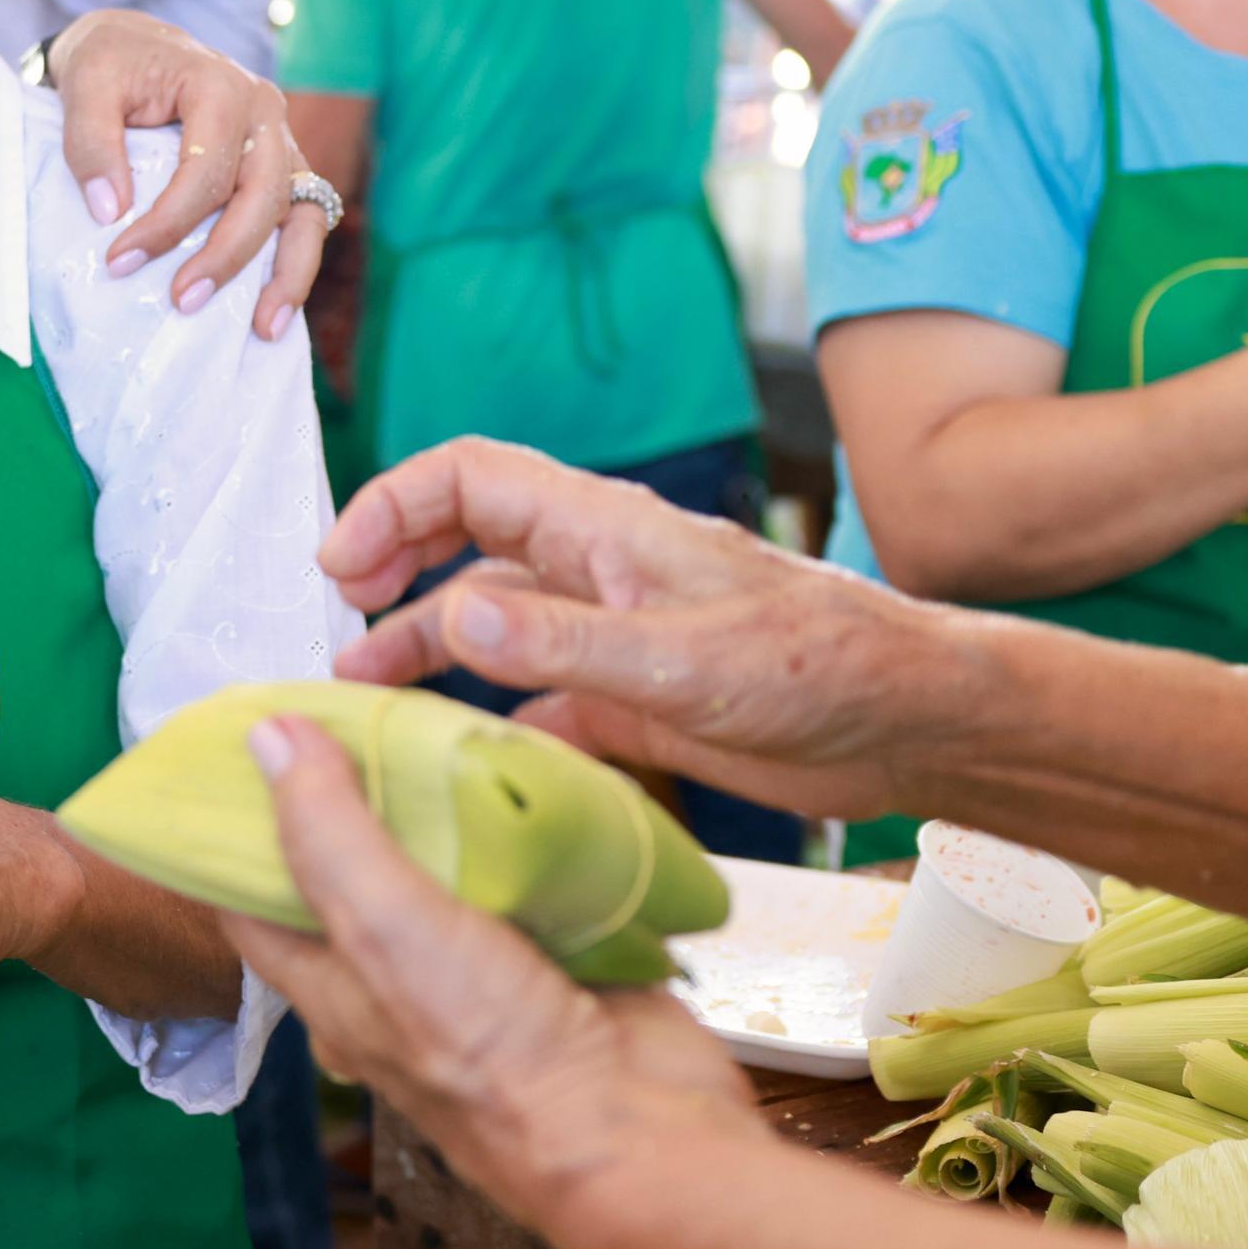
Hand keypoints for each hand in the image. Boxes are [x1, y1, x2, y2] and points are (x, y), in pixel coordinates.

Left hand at [42, 9, 322, 339]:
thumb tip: (110, 211)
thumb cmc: (112, 64)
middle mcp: (264, 111)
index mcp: (220, 84)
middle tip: (183, 301)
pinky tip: (274, 313)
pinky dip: (296, 264)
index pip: (206, 168)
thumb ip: (90, 143)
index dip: (166, 223)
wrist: (136, 46)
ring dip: (287, 273)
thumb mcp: (84, 86)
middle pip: (263, 195)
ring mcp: (281, 140)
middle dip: (226, 255)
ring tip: (263, 329)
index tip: (119, 261)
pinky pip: (307, 218)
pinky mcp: (283, 166)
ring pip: (304, 211)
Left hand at [222, 716, 746, 1231]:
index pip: (252, 894)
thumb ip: (326, 836)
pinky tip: (529, 759)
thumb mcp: (387, 931)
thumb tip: (264, 738)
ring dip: (445, 794)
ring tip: (438, 709)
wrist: (641, 1132)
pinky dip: (528, 818)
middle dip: (352, 784)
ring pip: (448, 858)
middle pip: (356, 862)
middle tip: (354, 698)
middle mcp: (399, 971)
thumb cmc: (495, 1058)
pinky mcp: (557, 947)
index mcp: (334, 982)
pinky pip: (532, 866)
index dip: (234, 819)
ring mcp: (482, 960)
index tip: (240, 734)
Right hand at [327, 478, 936, 823]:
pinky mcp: (634, 702)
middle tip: (339, 628)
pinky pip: (539, 705)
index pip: (470, 479)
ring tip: (371, 702)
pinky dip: (493, 730)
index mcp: (603, 529)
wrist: (908, 725)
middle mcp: (596, 572)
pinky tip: (464, 769)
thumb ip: (565, 645)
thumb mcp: (681, 660)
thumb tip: (455, 625)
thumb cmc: (818, 665)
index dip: (394, 507)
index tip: (340, 566)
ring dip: (430, 656)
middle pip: (466, 548)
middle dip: (394, 575)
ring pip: (495, 631)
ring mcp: (612, 637)